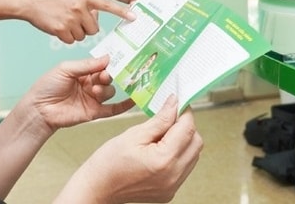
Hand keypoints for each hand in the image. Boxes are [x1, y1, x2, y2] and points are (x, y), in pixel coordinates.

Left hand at [19, 56, 134, 135]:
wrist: (39, 109)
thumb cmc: (48, 86)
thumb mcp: (66, 69)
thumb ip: (87, 65)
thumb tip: (107, 58)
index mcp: (83, 72)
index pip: (101, 65)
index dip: (109, 63)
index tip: (118, 59)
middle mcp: (90, 84)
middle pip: (108, 77)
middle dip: (109, 75)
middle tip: (105, 75)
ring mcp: (93, 99)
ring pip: (110, 91)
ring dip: (106, 89)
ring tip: (94, 91)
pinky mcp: (94, 112)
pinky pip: (113, 109)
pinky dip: (124, 105)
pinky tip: (133, 100)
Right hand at [21, 0, 136, 43]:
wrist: (31, 1)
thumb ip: (86, 4)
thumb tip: (96, 16)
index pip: (107, 5)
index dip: (121, 12)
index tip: (134, 17)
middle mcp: (80, 7)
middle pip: (94, 29)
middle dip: (86, 28)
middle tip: (74, 21)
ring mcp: (71, 19)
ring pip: (83, 36)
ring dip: (75, 33)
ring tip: (64, 22)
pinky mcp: (61, 29)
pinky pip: (71, 41)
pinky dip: (66, 38)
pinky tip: (58, 28)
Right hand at [56, 95, 202, 202]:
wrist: (98, 188)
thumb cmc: (109, 163)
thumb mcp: (134, 134)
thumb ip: (159, 119)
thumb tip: (175, 103)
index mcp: (164, 160)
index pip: (187, 129)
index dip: (184, 112)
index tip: (177, 102)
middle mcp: (172, 176)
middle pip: (196, 143)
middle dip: (186, 126)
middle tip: (168, 117)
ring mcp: (172, 186)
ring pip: (193, 155)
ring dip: (183, 141)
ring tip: (161, 135)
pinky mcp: (169, 191)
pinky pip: (184, 167)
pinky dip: (177, 155)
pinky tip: (159, 150)